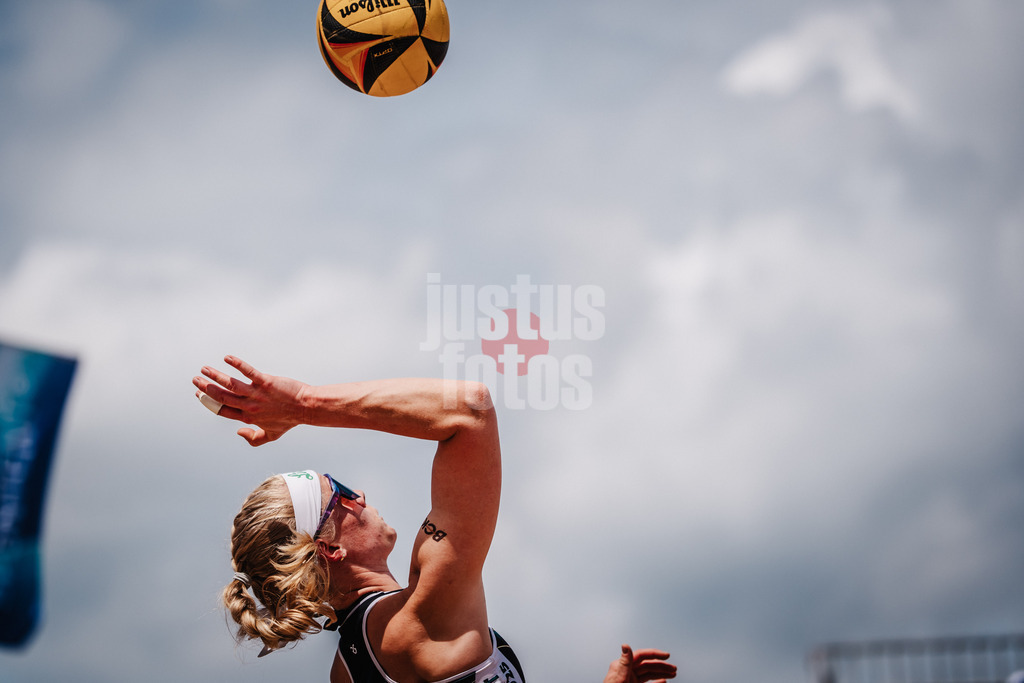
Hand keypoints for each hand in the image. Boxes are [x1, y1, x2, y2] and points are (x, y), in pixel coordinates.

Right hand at [192, 355, 309, 445]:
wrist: (306, 407)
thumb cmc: (290, 420)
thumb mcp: (272, 435)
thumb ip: (253, 438)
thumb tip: (238, 433)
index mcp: (248, 418)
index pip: (222, 410)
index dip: (208, 403)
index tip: (199, 394)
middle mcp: (249, 406)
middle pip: (221, 397)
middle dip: (206, 388)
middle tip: (195, 380)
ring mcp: (257, 394)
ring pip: (230, 384)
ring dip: (215, 376)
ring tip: (204, 369)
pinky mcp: (265, 382)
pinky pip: (248, 371)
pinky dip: (236, 364)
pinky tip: (227, 358)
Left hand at [603, 645, 676, 682]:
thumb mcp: (619, 678)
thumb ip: (624, 663)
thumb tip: (625, 645)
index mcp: (622, 666)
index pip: (641, 656)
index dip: (654, 654)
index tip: (667, 655)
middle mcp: (626, 672)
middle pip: (647, 665)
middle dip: (661, 666)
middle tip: (674, 669)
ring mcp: (630, 680)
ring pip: (649, 674)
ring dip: (661, 673)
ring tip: (673, 674)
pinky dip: (656, 682)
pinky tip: (663, 681)